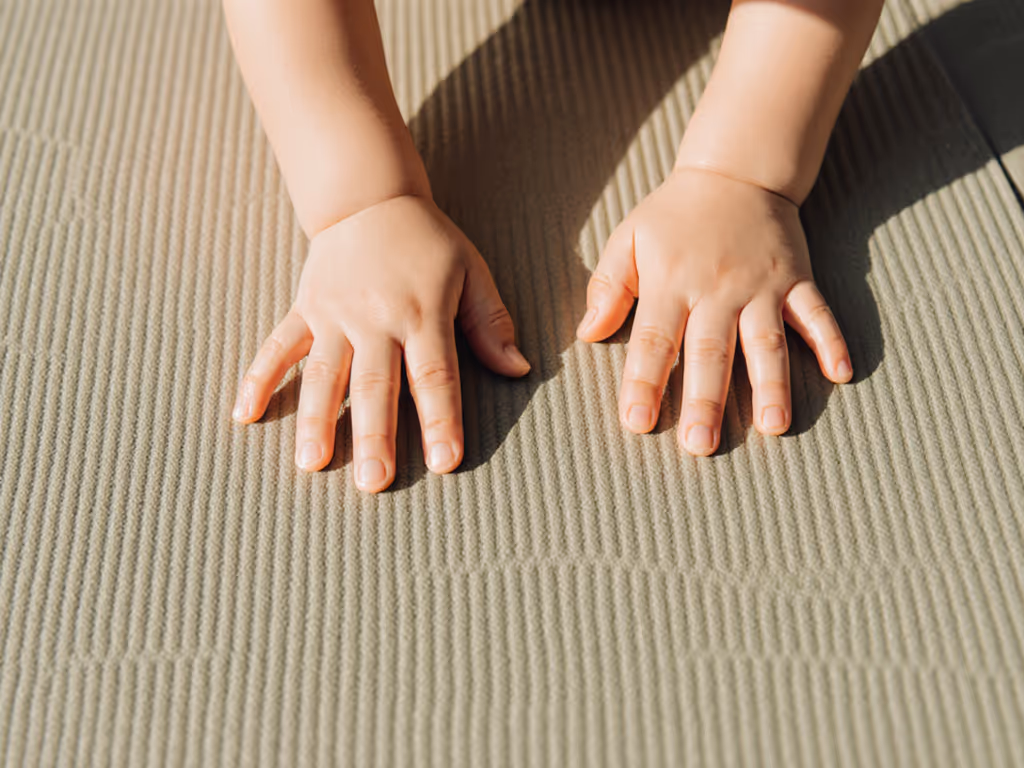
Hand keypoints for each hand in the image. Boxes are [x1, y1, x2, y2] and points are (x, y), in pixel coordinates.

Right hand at [231, 194, 530, 491]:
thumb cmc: (429, 242)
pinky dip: (259, 378)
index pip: (434, 375)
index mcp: (423, 313)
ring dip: (315, 419)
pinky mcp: (304, 309)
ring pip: (324, 373)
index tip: (444, 462)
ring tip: (311, 463)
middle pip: (376, 383)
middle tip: (373, 482)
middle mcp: (376, 317)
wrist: (369, 198)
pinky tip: (244, 415)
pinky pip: (278, 347)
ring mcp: (334, 314)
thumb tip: (519, 370)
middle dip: (374, 435)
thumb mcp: (472, 272)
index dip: (440, 419)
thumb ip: (491, 324)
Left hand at [576, 166, 851, 455]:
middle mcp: (718, 289)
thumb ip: (607, 287)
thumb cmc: (673, 216)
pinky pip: (817, 313)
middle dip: (706, 400)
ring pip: (767, 341)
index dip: (644, 383)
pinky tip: (841, 374)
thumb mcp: (628, 240)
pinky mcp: (797, 278)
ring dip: (772, 385)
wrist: (735, 171)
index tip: (637, 424)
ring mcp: (762, 286)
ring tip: (774, 428)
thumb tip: (586, 333)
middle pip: (710, 352)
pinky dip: (831, 341)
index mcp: (671, 283)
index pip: (654, 341)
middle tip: (701, 445)